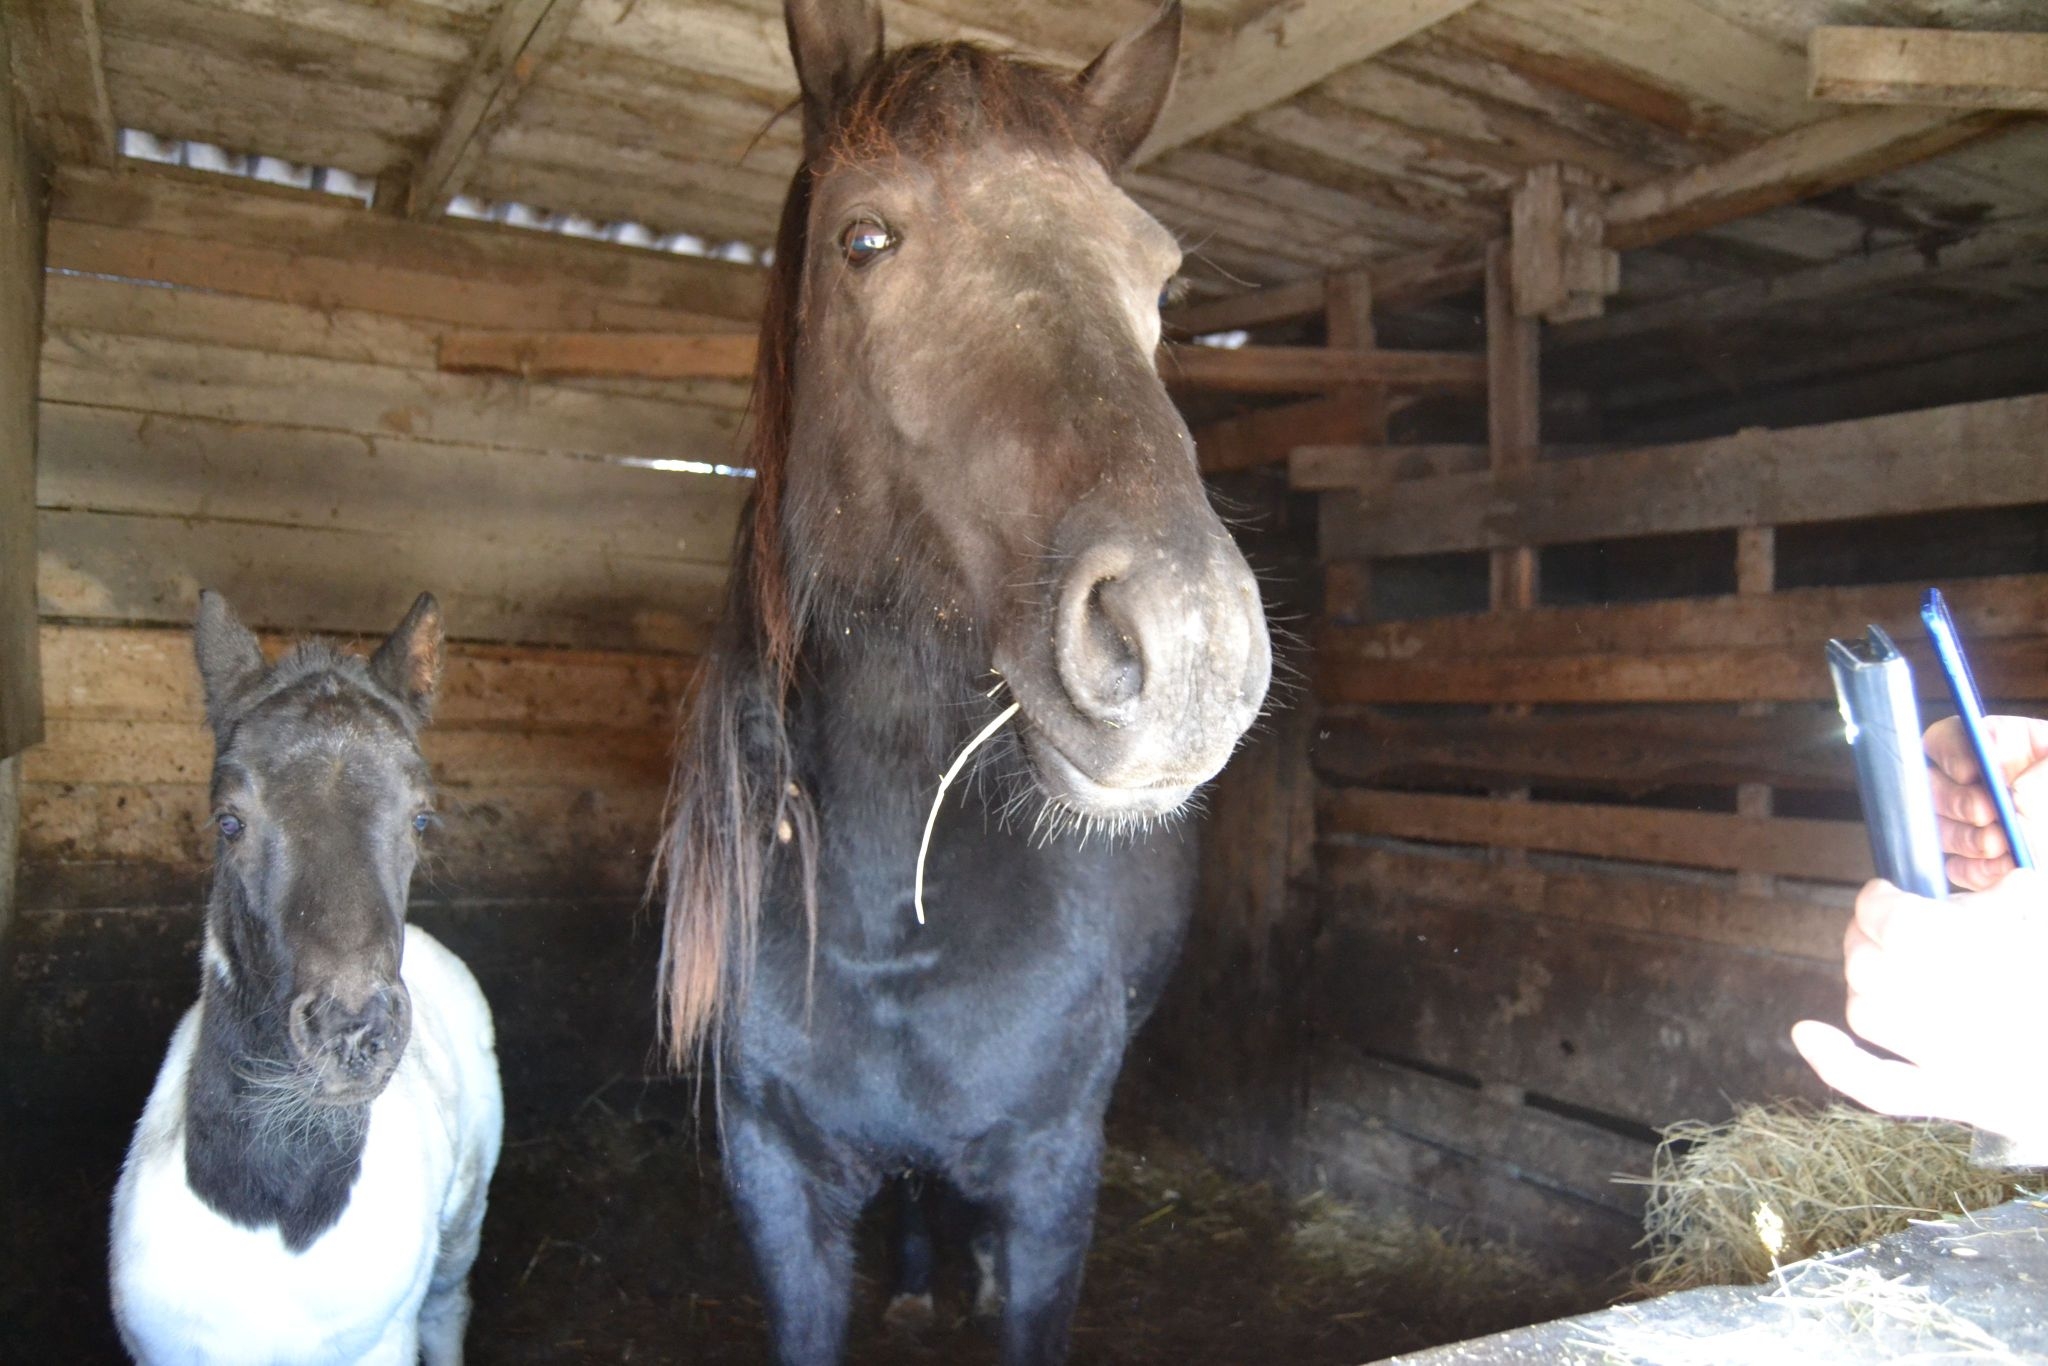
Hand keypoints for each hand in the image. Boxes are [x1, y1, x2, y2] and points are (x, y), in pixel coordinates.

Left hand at [1793, 870, 2047, 1148]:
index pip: (1891, 918)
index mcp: (1969, 952)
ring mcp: (1946, 1058)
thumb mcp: (2041, 927)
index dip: (1879, 901)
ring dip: (1863, 986)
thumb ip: (2013, 905)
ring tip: (1882, 968)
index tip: (1885, 894)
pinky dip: (1837, 1062)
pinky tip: (1805, 1032)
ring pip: (1866, 1013)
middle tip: (1881, 929)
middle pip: (1868, 964)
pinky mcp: (1952, 1098)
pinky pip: (1880, 1088)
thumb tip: (2010, 884)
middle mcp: (1947, 1005)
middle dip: (1866, 938)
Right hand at [1925, 714, 2047, 889]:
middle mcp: (1975, 783)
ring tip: (2000, 845)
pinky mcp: (1974, 862)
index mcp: (1999, 746)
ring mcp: (1970, 824)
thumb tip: (2014, 794)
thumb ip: (2046, 775)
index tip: (1973, 772)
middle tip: (1988, 814)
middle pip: (1933, 786)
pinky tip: (2003, 868)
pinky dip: (1977, 870)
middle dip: (1958, 802)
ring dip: (1966, 838)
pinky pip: (1957, 867)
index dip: (1951, 754)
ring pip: (1939, 828)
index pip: (1947, 739)